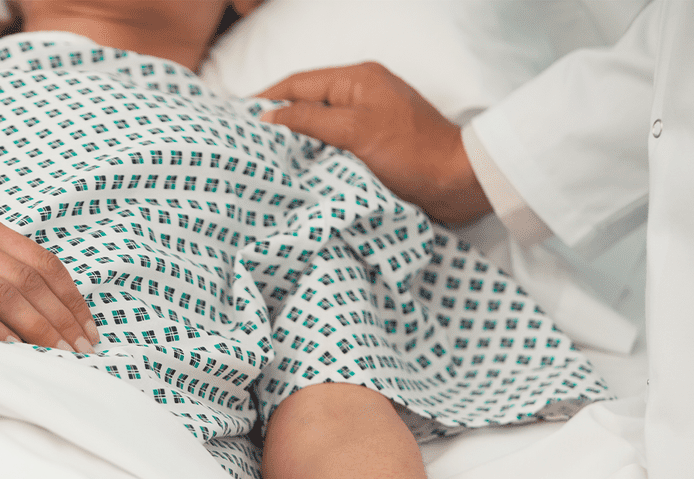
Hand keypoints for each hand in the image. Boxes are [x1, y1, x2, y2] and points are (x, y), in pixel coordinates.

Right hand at [0, 207, 99, 352]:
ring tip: (56, 355)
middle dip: (61, 319)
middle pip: (27, 280)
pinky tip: (11, 351)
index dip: (70, 297)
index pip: (41, 260)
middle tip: (80, 349)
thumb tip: (41, 300)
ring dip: (36, 329)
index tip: (87, 326)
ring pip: (2, 294)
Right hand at [257, 62, 490, 224]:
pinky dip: (313, 153)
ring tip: (263, 158)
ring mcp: (368, 119)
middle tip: (244, 141)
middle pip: (306, 101)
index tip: (235, 117)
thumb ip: (308, 120)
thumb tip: (267, 117)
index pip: (297, 83)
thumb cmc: (411, 153)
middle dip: (276, 119)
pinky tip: (297, 170)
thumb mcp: (354, 131)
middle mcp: (361, 93)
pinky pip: (333, 143)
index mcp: (356, 79)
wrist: (458, 183)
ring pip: (318, 124)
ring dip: (294, 140)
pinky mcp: (374, 145)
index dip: (265, 99)